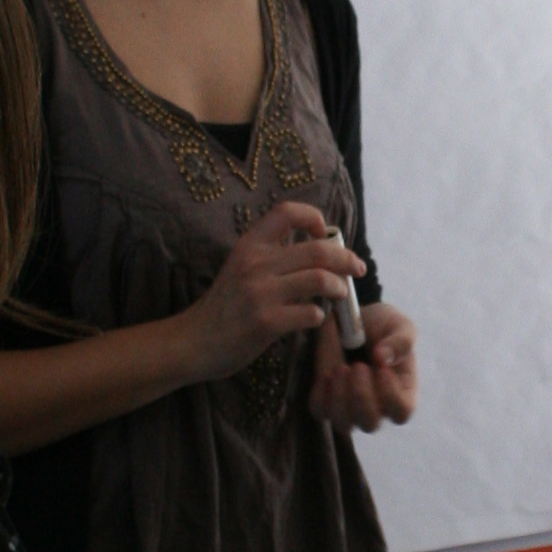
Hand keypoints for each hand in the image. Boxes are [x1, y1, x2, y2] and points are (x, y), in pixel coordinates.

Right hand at [184, 201, 367, 383]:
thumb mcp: (240, 266)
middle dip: (346, 258)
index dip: (313, 217)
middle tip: (357, 268)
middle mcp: (255, 263)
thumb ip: (271, 255)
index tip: (324, 233)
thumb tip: (318, 247)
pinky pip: (310, 313)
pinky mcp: (266, 322)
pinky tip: (314, 318)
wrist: (194, 340)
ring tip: (340, 293)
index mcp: (250, 244)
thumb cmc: (225, 305)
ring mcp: (260, 293)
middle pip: (318, 250)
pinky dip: (320, 316)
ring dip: (338, 287)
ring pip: (320, 279)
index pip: (287, 212)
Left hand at [310, 301, 418, 433]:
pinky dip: (320, 395)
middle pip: (370, 424)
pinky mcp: (326, 398)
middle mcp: (377, 405)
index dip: (391, 397)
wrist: (355, 318)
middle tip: (358, 366)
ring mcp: (350, 405)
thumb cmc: (384, 326)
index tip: (382, 370)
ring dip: (339, 398)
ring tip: (340, 368)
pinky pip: (320, 411)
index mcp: (401, 391)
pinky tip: (327, 373)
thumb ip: (400, 342)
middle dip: (361, 398)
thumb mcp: (399, 326)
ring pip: (343, 424)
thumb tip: (382, 358)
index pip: (401, 412)